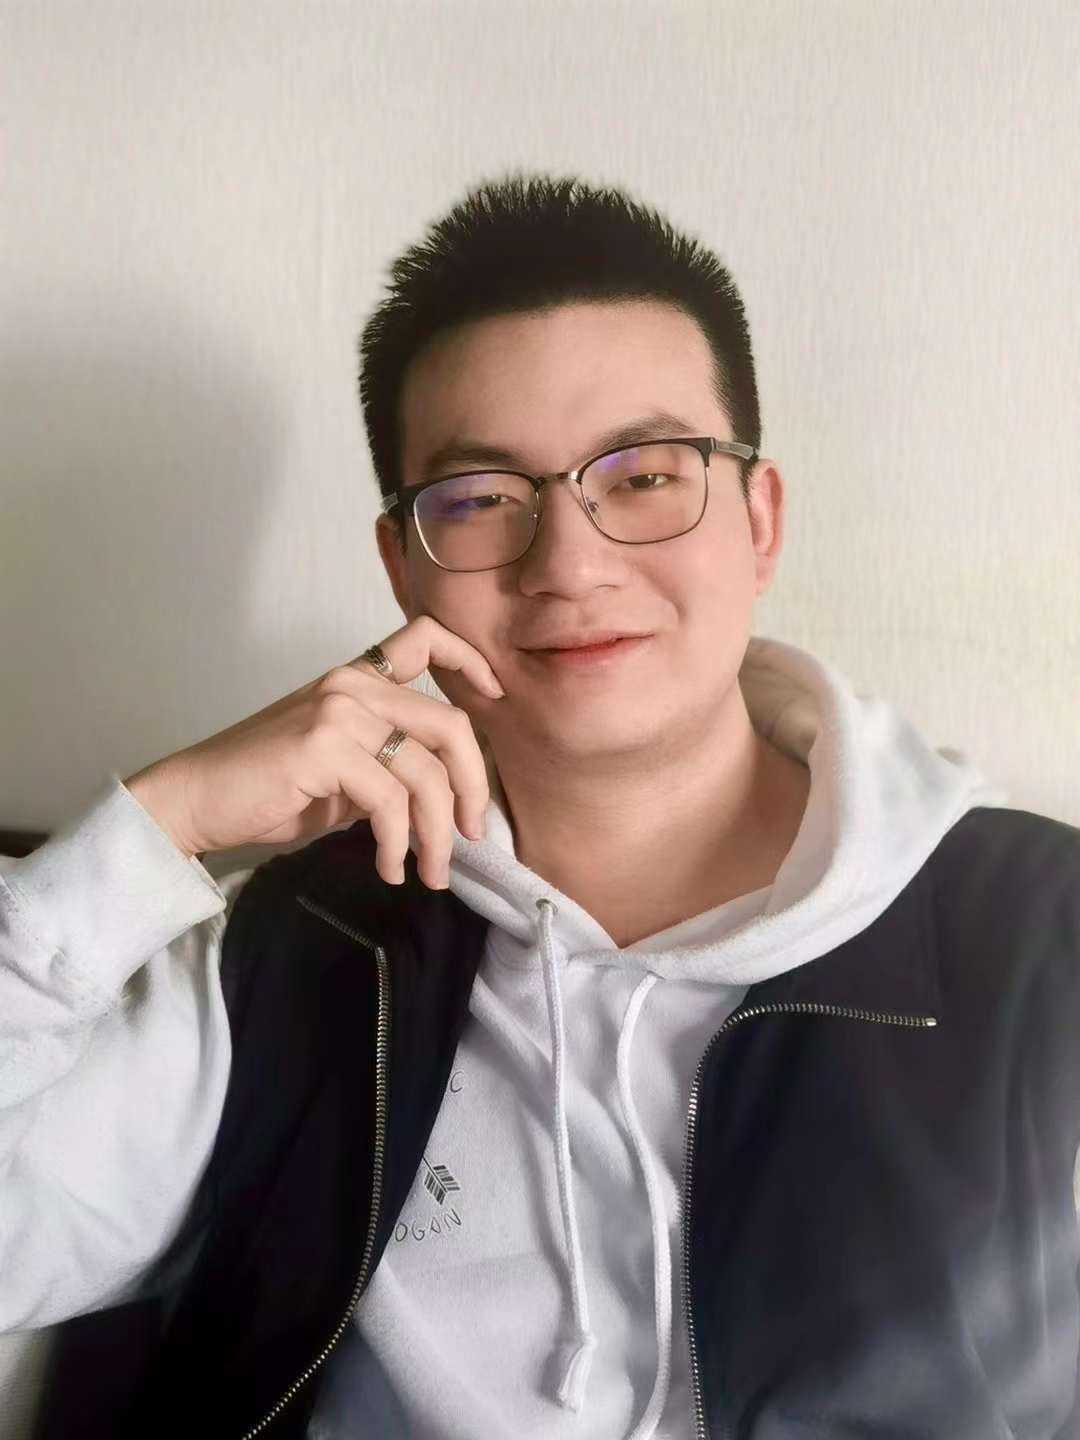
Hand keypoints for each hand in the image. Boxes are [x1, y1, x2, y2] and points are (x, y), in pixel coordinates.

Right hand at [123, 616, 504, 888]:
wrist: (196, 800)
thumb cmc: (268, 789)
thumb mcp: (342, 768)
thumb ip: (389, 764)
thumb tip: (448, 800)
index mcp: (358, 678)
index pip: (425, 637)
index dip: (470, 662)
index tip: (494, 698)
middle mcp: (353, 684)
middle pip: (450, 724)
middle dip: (474, 787)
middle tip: (473, 834)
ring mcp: (338, 712)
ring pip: (426, 772)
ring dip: (437, 834)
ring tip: (430, 872)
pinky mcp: (323, 747)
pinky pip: (390, 801)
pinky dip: (399, 844)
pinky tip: (390, 867)